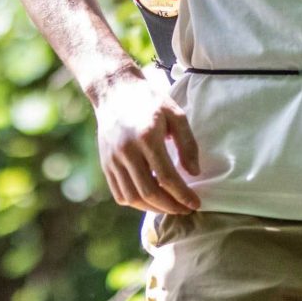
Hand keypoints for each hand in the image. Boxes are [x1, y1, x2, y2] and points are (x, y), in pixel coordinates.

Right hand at [91, 66, 202, 212]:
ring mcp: (112, 159)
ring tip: (170, 207)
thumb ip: (188, 144)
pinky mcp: (105, 164)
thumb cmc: (149, 101)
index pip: (167, 177)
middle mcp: (126, 151)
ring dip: (153, 208)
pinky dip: (136, 203)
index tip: (196, 203)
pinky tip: (150, 200)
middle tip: (185, 209)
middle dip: (170, 206)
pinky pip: (119, 194)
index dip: (183, 195)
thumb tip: (194, 173)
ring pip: (132, 197)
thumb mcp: (176, 115)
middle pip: (149, 192)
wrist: (114, 91)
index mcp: (147, 137)